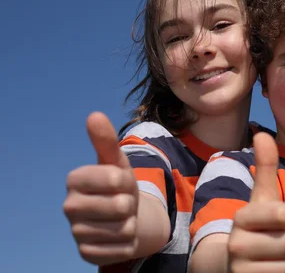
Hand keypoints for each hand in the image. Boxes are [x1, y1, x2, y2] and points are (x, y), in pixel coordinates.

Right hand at [63, 112, 138, 264]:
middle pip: (120, 205)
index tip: (121, 180)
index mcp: (74, 180)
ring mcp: (76, 232)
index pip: (113, 178)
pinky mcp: (87, 253)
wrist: (123, 216)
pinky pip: (121, 248)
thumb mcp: (116, 161)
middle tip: (123, 201)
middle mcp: (69, 207)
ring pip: (123, 228)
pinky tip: (118, 236)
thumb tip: (94, 115)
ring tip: (121, 217)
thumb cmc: (118, 184)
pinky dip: (127, 242)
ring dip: (130, 223)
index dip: (126, 179)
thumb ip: (106, 140)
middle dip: (130, 203)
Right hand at [227, 132, 284, 272]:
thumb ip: (265, 168)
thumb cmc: (257, 227)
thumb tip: (262, 134)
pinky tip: (270, 272)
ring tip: (271, 260)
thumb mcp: (261, 199)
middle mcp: (236, 244)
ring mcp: (241, 270)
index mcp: (241, 218)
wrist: (232, 267)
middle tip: (275, 243)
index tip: (280, 220)